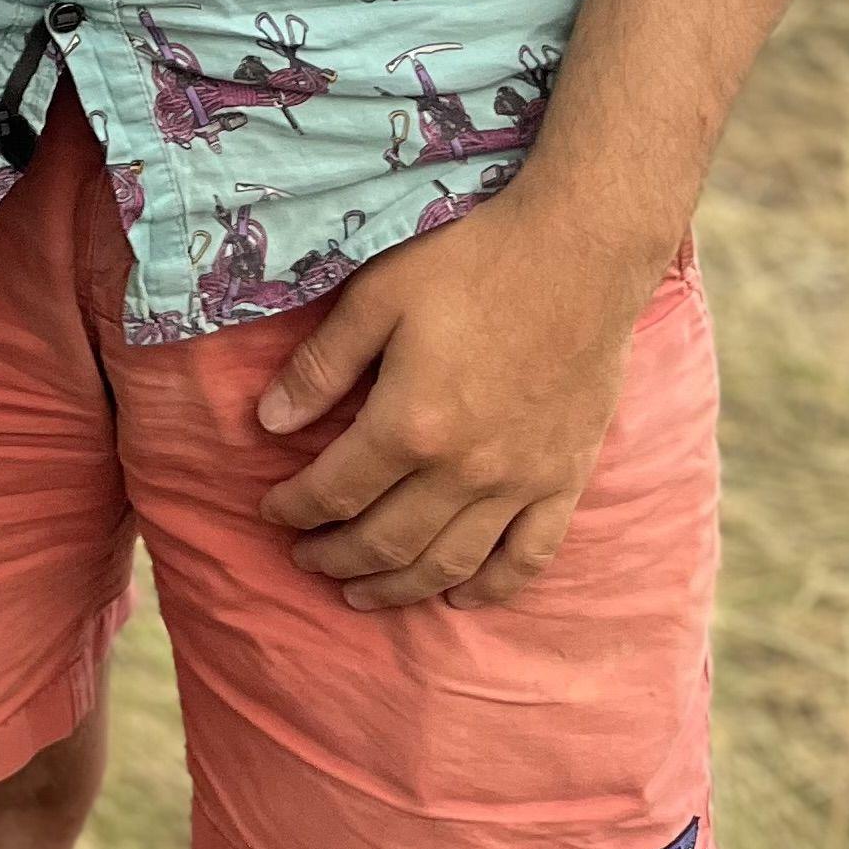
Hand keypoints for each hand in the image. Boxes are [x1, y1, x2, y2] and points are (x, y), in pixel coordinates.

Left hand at [250, 190, 662, 609]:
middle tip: (306, 561)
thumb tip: (268, 422)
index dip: (295, 507)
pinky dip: (491, 587)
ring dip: (400, 587)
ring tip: (362, 595)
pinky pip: (527, 557)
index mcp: (410, 424)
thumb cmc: (471, 260)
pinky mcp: (564, 480)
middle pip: (387, 540)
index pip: (336, 489)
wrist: (579, 251)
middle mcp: (464, 471)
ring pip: (450, 563)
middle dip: (337, 557)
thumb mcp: (377, 296)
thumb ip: (322, 366)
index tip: (271, 511)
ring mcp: (520, 483)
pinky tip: (462, 597)